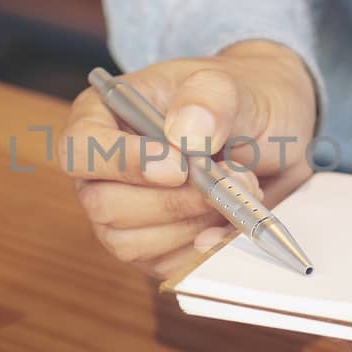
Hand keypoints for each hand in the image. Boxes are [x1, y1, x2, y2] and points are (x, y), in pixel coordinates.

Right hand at [63, 41, 317, 279]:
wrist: (273, 134)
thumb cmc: (239, 101)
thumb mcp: (229, 83)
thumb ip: (207, 98)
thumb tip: (185, 134)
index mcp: (103, 116)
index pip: (78, 149)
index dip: (122, 163)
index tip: (178, 166)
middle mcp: (104, 171)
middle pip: (103, 205)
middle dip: (172, 201)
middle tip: (224, 179)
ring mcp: (124, 215)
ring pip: (131, 244)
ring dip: (193, 222)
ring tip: (235, 191)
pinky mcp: (154, 250)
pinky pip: (165, 267)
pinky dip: (205, 250)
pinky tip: (231, 220)